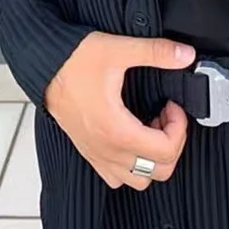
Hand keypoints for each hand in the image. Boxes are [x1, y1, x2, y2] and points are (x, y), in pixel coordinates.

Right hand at [45, 31, 195, 189]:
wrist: (43, 65)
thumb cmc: (74, 60)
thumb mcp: (119, 49)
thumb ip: (156, 52)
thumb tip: (185, 54)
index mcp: (117, 130)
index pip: (165, 151)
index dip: (179, 126)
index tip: (171, 103)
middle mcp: (106, 150)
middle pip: (158, 171)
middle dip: (171, 142)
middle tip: (165, 114)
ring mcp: (96, 154)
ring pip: (138, 179)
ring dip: (152, 156)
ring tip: (150, 124)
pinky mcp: (89, 150)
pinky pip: (117, 175)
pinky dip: (132, 162)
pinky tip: (132, 132)